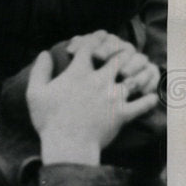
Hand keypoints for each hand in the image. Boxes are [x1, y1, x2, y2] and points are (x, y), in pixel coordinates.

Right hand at [27, 35, 158, 164]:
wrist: (67, 146)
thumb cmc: (49, 120)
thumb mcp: (35, 93)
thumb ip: (40, 70)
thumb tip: (44, 53)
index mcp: (78, 73)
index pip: (90, 46)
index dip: (95, 39)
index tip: (98, 39)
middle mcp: (99, 81)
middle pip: (118, 56)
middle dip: (120, 52)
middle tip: (121, 55)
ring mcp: (113, 97)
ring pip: (135, 77)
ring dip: (138, 73)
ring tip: (136, 73)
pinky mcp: (123, 114)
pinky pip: (143, 104)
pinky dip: (149, 100)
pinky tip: (150, 97)